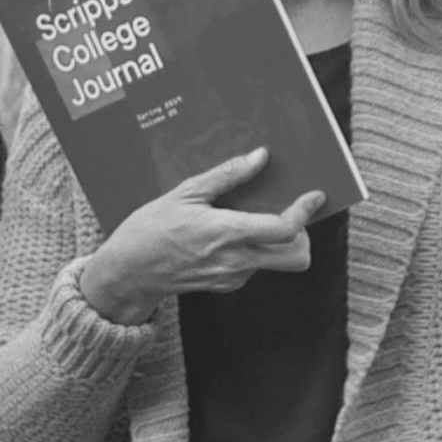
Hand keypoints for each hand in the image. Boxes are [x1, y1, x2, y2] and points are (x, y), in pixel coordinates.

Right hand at [79, 147, 324, 324]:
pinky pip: (255, 265)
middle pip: (296, 257)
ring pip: (277, 261)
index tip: (315, 196)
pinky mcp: (227, 285)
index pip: (284, 230)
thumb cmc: (149, 229)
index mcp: (226, 233)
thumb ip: (227, 175)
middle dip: (303, 234)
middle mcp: (235, 260)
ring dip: (276, 240)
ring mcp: (232, 277)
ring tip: (250, 215)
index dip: (306, 212)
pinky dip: (254, 248)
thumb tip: (260, 156)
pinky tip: (230, 232)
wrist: (126, 273)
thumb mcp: (185, 193)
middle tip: (290, 211)